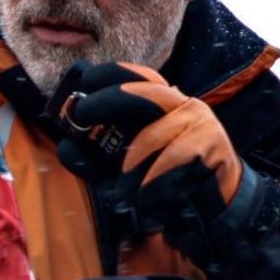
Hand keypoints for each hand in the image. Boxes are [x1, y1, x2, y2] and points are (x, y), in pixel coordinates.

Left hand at [54, 61, 245, 241]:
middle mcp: (181, 104)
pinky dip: (155, 181)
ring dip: (132, 166)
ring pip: (154, 134)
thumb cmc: (164, 178)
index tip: (85, 79)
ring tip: (124, 192)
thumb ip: (98, 156)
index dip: (111, 73)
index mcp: (161, 103)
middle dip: (109, 100)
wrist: (212, 205)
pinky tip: (147, 198)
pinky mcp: (212, 145)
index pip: (138, 76)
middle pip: (145, 91)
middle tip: (82, 114)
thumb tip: (67, 147)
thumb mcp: (124, 164)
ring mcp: (199, 121)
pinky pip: (174, 159)